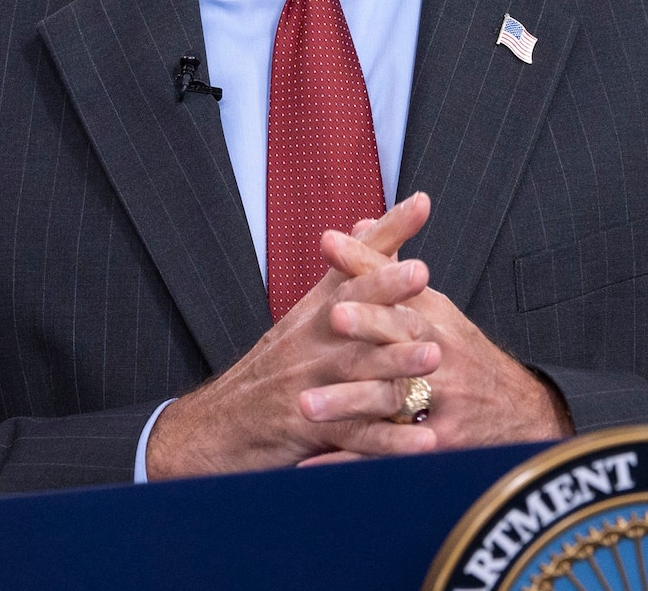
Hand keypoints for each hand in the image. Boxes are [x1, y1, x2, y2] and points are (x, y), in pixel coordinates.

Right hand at [144, 193, 439, 477]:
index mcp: (316, 310)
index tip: (420, 204)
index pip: (355, 262)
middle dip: (387, 287)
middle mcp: (312, 339)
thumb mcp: (303, 318)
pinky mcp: (307, 429)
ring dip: (396, 362)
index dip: (385, 234)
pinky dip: (390, 440)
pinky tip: (423, 442)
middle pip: (353, 306)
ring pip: (357, 368)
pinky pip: (354, 434)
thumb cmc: (272, 370)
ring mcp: (309, 383)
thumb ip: (343, 273)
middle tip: (421, 273)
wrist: (214, 429)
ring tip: (432, 357)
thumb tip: (367, 220)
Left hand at [309, 217, 573, 455]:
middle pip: (403, 336)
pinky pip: (389, 456)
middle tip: (332, 317)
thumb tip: (356, 221)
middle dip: (368, 325)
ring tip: (305, 406)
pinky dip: (351, 462)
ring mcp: (443, 401)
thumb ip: (387, 268)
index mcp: (433, 316)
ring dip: (349, 403)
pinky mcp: (439, 446)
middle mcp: (440, 354)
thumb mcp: (432, 304)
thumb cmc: (459, 351)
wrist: (518, 413)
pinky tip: (312, 463)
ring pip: (393, 400)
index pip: (396, 284)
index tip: (330, 244)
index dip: (365, 265)